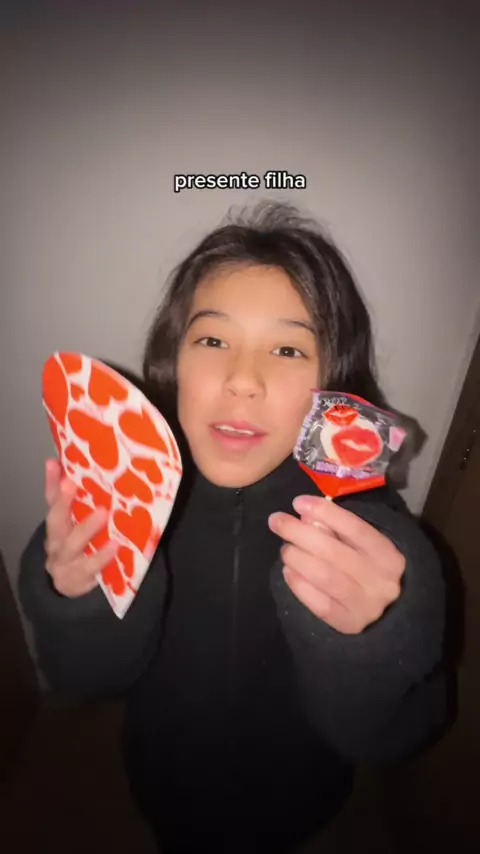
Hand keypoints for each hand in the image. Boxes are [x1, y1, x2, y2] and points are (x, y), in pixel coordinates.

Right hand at [44, 459, 117, 597]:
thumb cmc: (78, 544)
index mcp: (57, 522)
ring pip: (71, 544)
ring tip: (102, 513)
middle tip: (71, 484)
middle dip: (62, 502)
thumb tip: (69, 465)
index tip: (54, 463)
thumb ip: (76, 498)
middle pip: (55, 520)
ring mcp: (64, 560)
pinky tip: (115, 546)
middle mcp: (56, 540)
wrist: (70, 583)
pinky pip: (89, 567)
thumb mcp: (75, 522)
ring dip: (86, 528)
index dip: (52, 482)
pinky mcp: (78, 578)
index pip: (51, 498)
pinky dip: (101, 557)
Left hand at [268, 495, 405, 633]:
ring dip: (297, 558)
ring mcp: (365, 606)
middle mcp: (380, 581)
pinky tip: (288, 571)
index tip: (298, 502)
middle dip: (299, 533)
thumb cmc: (372, 569)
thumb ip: (338, 529)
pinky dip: (299, 584)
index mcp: (388, 555)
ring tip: (285, 549)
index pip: (356, 528)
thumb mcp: (363, 546)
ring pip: (323, 576)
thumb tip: (306, 515)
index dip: (325, 512)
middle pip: (333, 552)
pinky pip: (318, 603)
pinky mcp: (348, 624)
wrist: (389, 615)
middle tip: (276, 520)